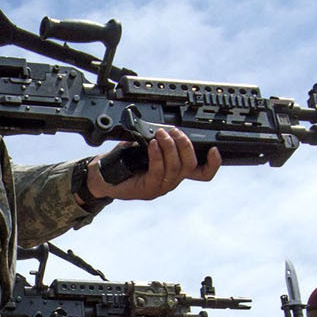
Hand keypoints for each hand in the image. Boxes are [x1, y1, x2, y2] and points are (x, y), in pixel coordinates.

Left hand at [86, 128, 221, 201]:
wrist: (103, 176)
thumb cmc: (124, 160)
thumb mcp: (146, 145)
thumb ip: (160, 139)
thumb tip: (167, 127)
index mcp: (176, 172)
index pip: (202, 173)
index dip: (213, 164)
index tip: (214, 149)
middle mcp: (172, 181)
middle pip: (190, 165)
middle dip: (185, 145)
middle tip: (174, 131)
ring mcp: (161, 187)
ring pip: (176, 167)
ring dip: (170, 147)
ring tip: (161, 134)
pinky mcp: (148, 190)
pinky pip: (159, 171)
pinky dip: (157, 155)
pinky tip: (152, 145)